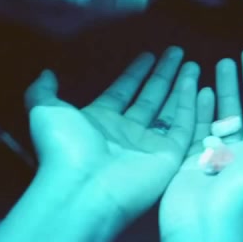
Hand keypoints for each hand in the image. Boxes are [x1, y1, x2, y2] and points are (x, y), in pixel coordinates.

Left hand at [23, 47, 198, 225]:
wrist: (84, 189)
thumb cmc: (66, 149)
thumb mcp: (45, 111)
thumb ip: (43, 91)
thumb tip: (47, 72)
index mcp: (100, 120)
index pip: (122, 91)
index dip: (135, 73)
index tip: (148, 55)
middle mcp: (126, 132)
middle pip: (149, 97)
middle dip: (162, 75)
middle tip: (176, 52)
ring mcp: (149, 144)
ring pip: (169, 110)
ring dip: (180, 86)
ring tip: (191, 63)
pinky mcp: (168, 156)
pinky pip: (184, 127)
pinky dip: (192, 107)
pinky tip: (199, 85)